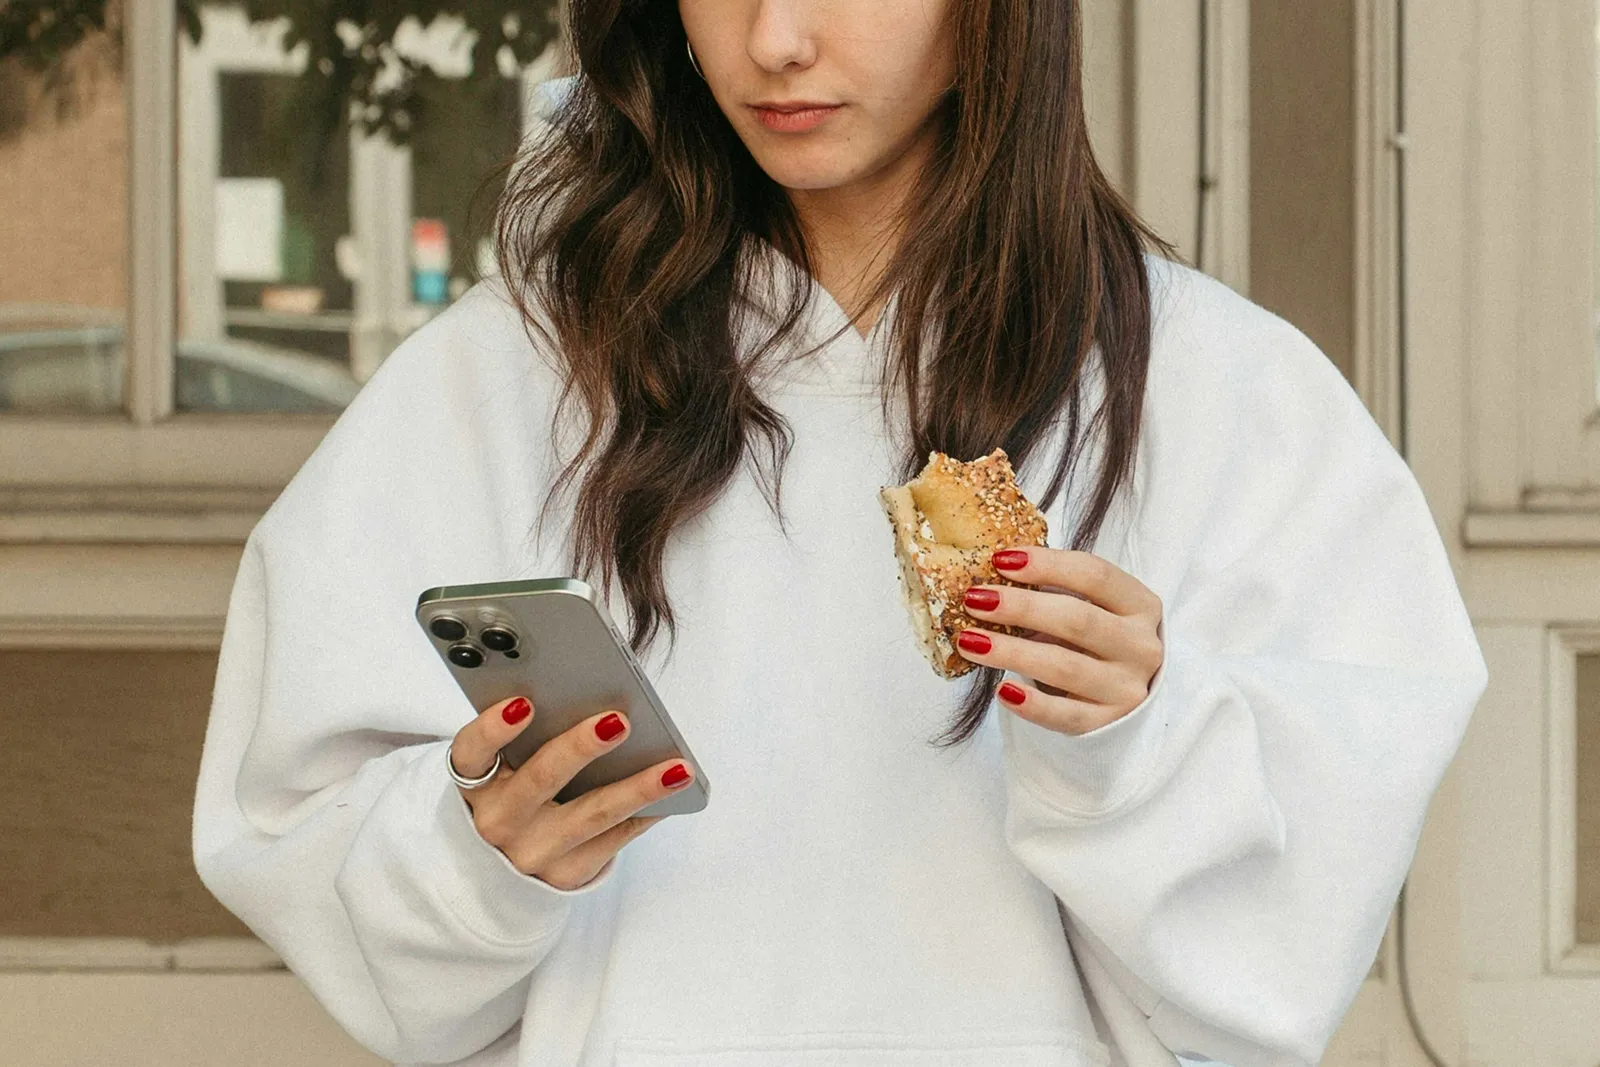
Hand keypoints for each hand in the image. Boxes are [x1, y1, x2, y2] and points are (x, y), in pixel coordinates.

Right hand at [448, 695, 695, 889]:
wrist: (502, 870)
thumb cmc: (516, 792)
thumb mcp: (505, 767)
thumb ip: (529, 737)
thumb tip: (594, 693)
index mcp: (476, 782)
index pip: (472, 750)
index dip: (494, 727)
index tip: (524, 702)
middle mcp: (497, 820)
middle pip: (540, 779)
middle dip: (581, 748)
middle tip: (619, 721)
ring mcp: (531, 854)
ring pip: (591, 815)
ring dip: (638, 788)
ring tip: (678, 767)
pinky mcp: (565, 876)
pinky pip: (614, 840)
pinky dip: (646, 813)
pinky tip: (675, 791)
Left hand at [955, 547, 1164, 735]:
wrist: (1128, 697)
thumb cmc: (1098, 642)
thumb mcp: (1092, 609)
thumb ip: (1055, 592)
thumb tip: (991, 578)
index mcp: (1140, 606)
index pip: (1096, 575)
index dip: (1048, 564)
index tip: (1001, 560)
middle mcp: (1141, 647)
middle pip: (1077, 619)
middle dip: (1021, 607)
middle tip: (975, 599)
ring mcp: (1126, 689)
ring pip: (1065, 667)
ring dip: (1011, 651)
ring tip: (969, 640)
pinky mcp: (1107, 724)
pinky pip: (1065, 715)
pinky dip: (1032, 704)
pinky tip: (1003, 690)